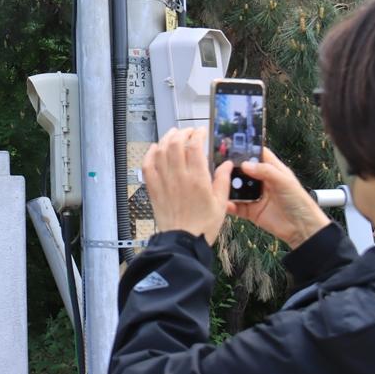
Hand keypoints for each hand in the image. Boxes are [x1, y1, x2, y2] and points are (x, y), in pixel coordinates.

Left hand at [143, 128, 232, 244]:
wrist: (182, 242)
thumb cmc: (203, 226)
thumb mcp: (221, 204)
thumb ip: (223, 181)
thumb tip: (227, 165)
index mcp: (197, 179)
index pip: (194, 147)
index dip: (198, 134)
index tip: (202, 131)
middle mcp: (178, 177)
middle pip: (175, 144)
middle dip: (182, 133)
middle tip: (188, 132)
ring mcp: (164, 182)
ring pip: (160, 151)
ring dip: (166, 139)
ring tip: (173, 134)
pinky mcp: (153, 189)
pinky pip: (147, 166)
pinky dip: (149, 154)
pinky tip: (154, 148)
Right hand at [226, 148, 329, 248]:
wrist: (302, 229)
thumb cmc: (300, 203)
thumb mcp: (285, 182)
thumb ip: (266, 171)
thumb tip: (246, 164)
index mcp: (272, 170)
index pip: (258, 155)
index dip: (247, 150)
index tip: (232, 147)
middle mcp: (262, 181)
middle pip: (243, 170)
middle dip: (232, 168)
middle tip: (220, 166)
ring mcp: (255, 196)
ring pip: (237, 187)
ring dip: (229, 186)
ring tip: (220, 184)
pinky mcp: (251, 210)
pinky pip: (236, 206)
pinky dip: (229, 204)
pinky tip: (225, 202)